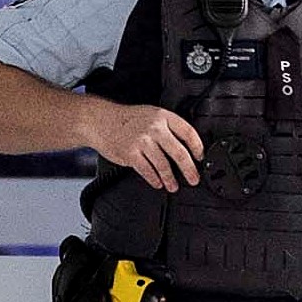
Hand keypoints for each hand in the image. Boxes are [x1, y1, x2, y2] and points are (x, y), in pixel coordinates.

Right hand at [77, 99, 203, 190]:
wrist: (101, 120)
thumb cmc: (127, 119)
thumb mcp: (151, 115)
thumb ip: (167, 127)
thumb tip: (185, 146)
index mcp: (163, 117)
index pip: (188, 132)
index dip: (197, 147)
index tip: (200, 157)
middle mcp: (155, 128)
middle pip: (179, 152)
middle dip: (189, 169)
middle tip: (194, 179)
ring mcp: (143, 141)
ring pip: (163, 165)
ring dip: (170, 179)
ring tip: (173, 186)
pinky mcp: (131, 154)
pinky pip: (147, 171)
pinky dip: (154, 179)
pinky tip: (158, 183)